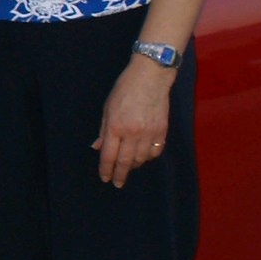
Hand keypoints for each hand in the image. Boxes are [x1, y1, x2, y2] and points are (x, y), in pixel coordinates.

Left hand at [94, 60, 174, 187]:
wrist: (151, 76)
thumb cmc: (125, 89)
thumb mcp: (108, 108)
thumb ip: (104, 130)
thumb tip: (98, 148)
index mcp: (116, 126)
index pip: (109, 156)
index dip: (106, 169)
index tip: (105, 178)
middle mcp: (133, 133)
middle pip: (126, 162)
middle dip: (120, 175)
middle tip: (118, 183)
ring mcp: (149, 133)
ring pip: (141, 159)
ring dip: (134, 165)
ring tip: (129, 166)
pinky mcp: (162, 130)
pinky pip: (155, 151)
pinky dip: (149, 157)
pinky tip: (143, 156)